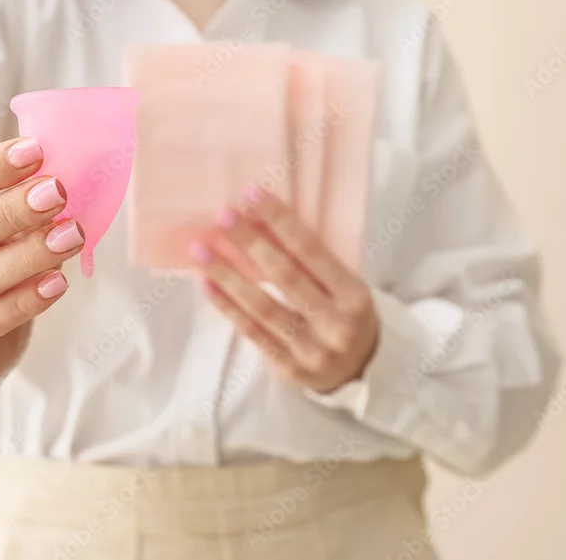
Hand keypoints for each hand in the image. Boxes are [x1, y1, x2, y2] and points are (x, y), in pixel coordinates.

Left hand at [191, 187, 378, 394]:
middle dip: (250, 242)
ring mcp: (311, 350)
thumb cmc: (348, 315)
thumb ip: (315, 262)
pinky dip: (227, 306)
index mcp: (354, 295)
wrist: (364, 371)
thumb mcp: (347, 286)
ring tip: (201, 250)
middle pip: (285, 276)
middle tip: (222, 215)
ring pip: (262, 307)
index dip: (280, 221)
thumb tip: (263, 221)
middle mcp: (335, 323)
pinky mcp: (288, 368)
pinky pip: (252, 333)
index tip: (252, 194)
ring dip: (227, 275)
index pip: (311, 250)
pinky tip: (206, 283)